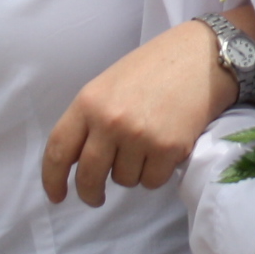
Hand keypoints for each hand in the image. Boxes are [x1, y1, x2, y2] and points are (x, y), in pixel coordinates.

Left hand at [42, 17, 240, 206]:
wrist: (201, 56)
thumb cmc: (154, 68)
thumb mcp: (109, 85)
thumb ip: (90, 119)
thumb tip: (77, 161)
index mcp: (88, 102)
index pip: (58, 150)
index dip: (52, 179)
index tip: (57, 196)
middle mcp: (109, 121)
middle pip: (88, 176)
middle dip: (90, 193)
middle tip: (96, 197)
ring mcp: (138, 136)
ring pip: (124, 180)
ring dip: (132, 172)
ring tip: (147, 146)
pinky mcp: (168, 148)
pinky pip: (152, 181)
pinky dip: (157, 173)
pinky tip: (165, 149)